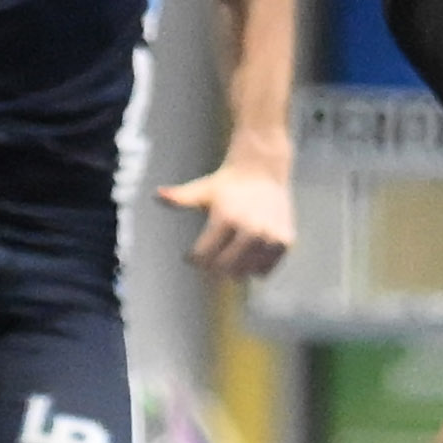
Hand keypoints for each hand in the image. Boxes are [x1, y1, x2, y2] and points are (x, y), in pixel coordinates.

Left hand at [160, 161, 292, 281]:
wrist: (263, 170)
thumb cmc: (228, 183)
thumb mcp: (203, 189)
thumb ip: (180, 197)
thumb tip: (157, 195)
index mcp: (227, 217)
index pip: (204, 256)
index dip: (194, 259)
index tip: (191, 257)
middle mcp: (250, 228)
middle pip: (224, 267)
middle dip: (213, 266)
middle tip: (210, 260)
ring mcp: (270, 236)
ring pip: (245, 272)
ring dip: (234, 269)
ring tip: (229, 256)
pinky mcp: (285, 241)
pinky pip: (264, 270)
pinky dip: (255, 269)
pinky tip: (248, 255)